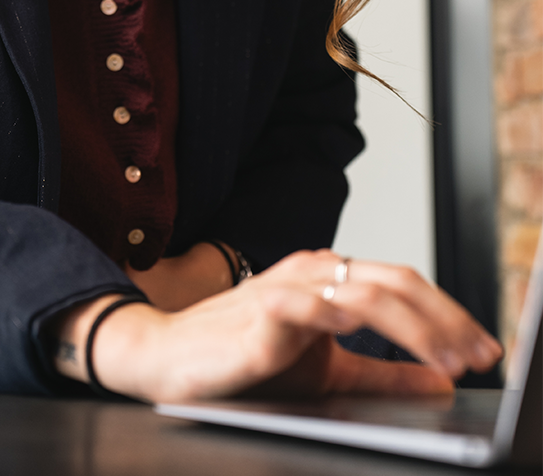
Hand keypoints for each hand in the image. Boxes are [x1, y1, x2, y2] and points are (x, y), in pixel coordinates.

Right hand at [53, 249, 502, 402]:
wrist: (171, 356)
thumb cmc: (245, 356)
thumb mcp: (326, 367)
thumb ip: (380, 371)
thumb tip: (437, 378)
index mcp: (328, 276)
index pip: (401, 284)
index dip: (447, 313)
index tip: (480, 347)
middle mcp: (313, 271)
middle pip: (395, 281)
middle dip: (446, 319)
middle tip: (477, 354)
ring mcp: (289, 287)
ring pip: (367, 291)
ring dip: (417, 327)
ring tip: (448, 359)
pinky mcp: (265, 312)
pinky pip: (315, 307)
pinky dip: (353, 319)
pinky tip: (379, 339)